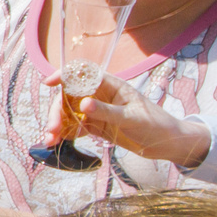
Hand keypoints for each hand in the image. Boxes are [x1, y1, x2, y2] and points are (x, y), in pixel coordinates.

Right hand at [62, 72, 210, 165]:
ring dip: (58, 125)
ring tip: (50, 142)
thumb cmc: (155, 124)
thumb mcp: (132, 118)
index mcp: (110, 85)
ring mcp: (97, 111)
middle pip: (69, 97)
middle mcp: (100, 95)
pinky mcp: (96, 126)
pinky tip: (59, 143)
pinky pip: (76, 127)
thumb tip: (83, 104)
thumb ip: (107, 112)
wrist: (168, 144)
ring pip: (69, 113)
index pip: (82, 73)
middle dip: (57, 112)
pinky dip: (65, 134)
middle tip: (52, 130)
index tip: (48, 83)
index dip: (63, 75)